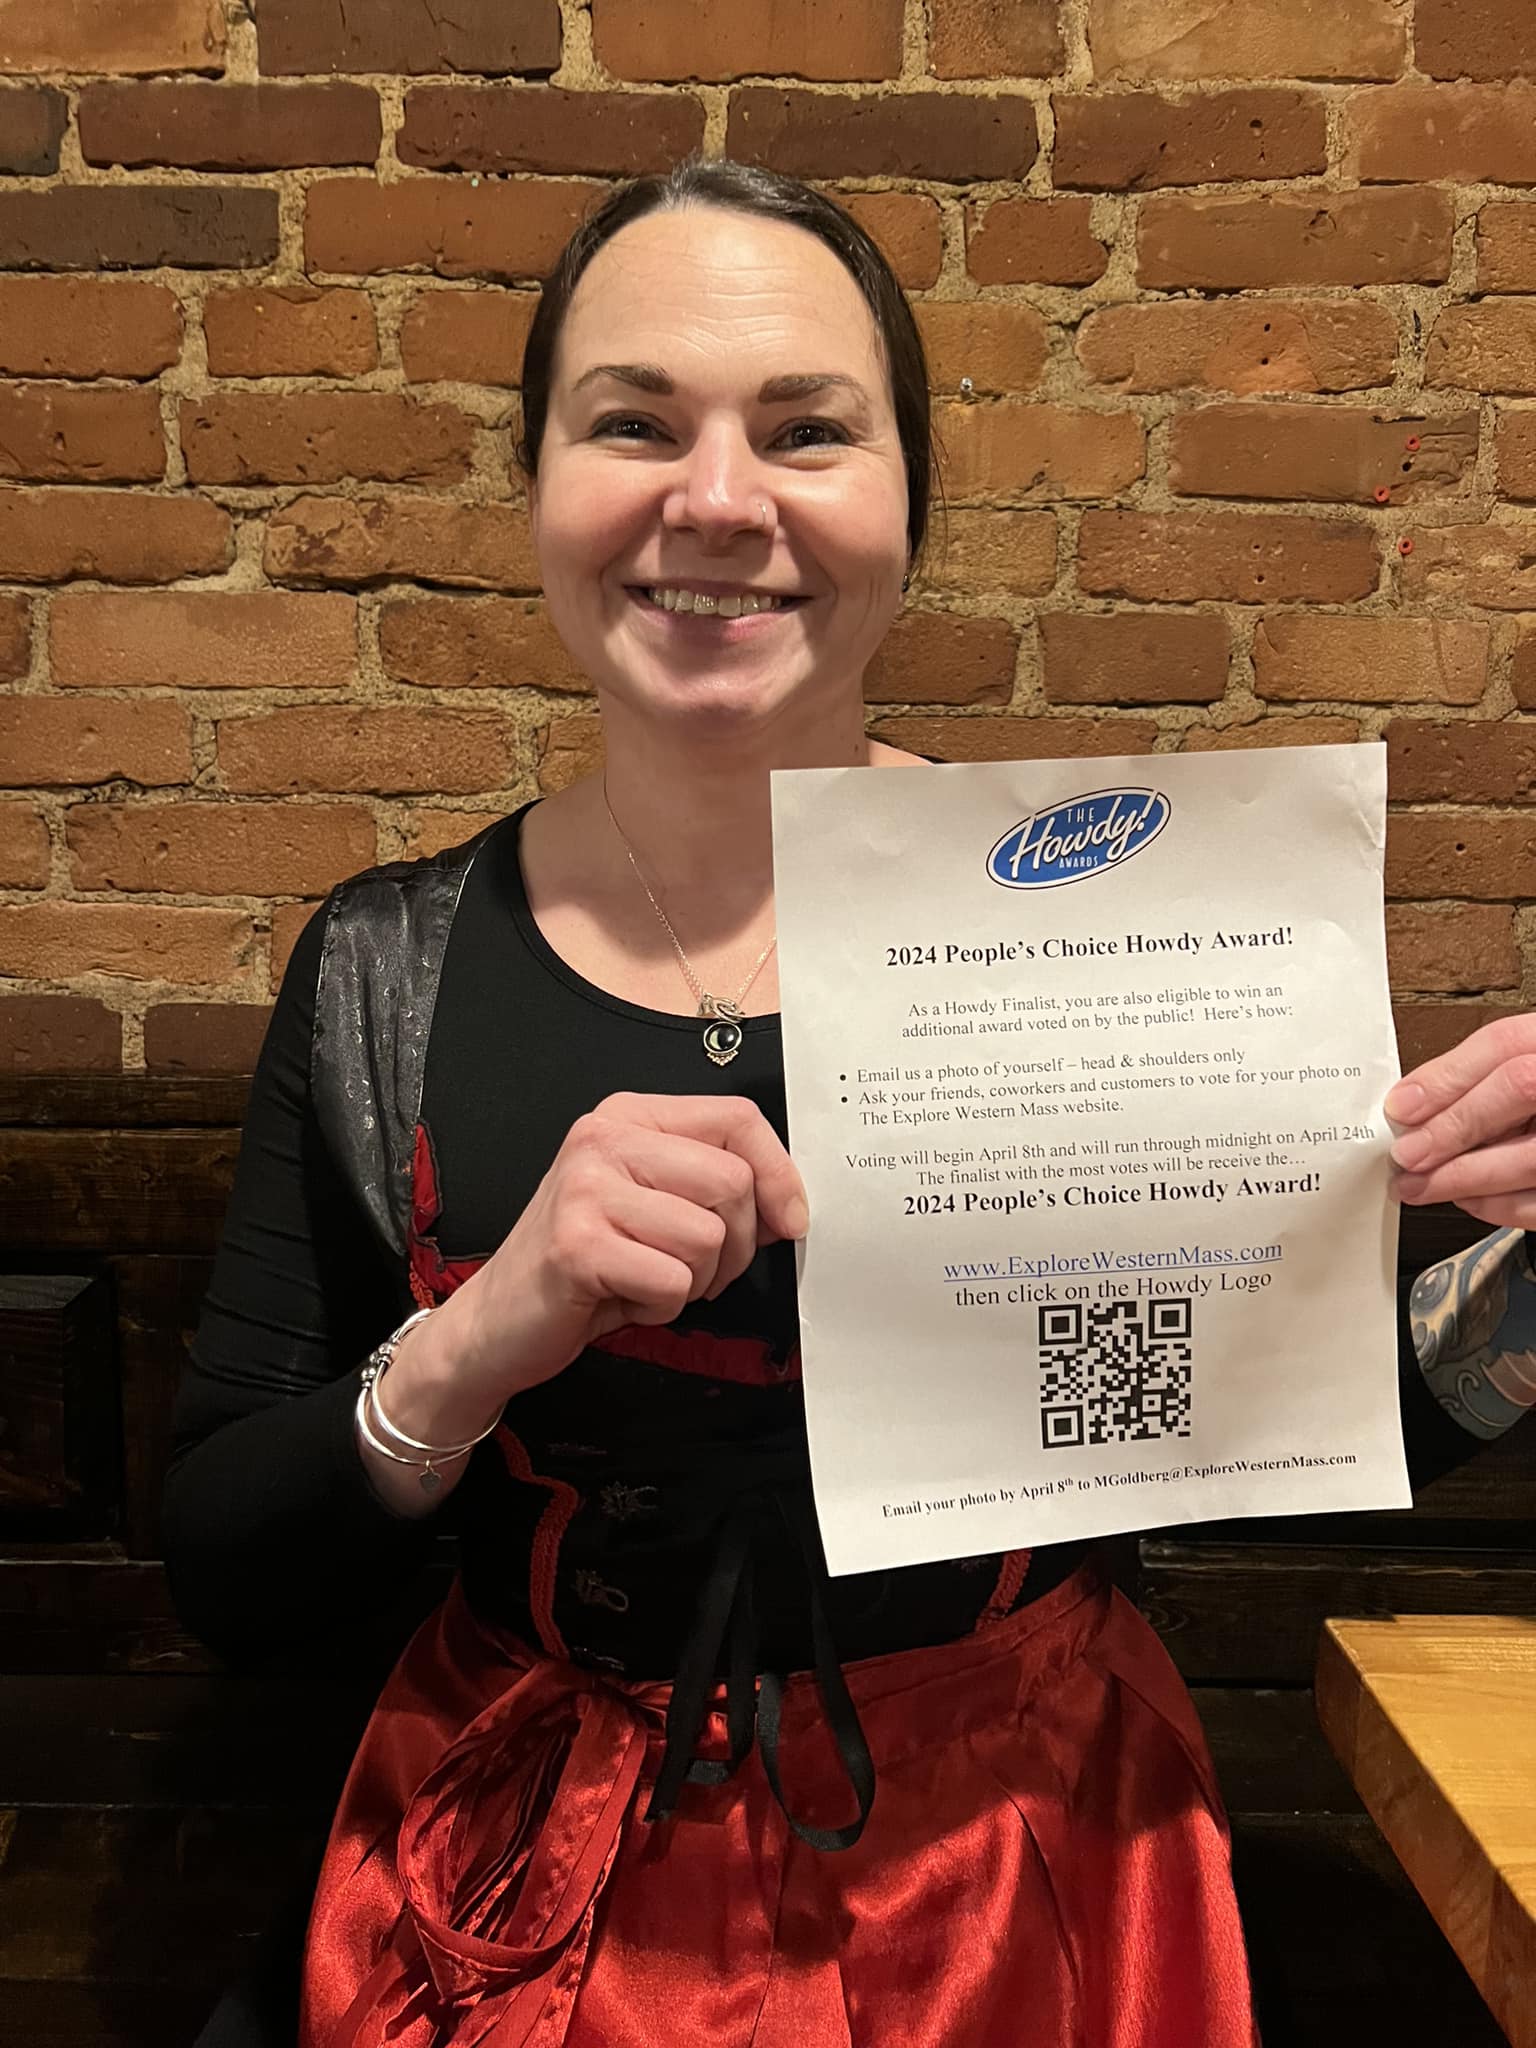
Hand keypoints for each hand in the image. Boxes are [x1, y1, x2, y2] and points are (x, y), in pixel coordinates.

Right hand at [404, 1093, 808, 1424]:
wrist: (498, 1320)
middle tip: (696, 1269)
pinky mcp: (577, 1245)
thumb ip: (715, 1190)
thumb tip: (790, 1204)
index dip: (780, 1172)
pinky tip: (623, 1298)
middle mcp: (603, 1139)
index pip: (736, 1117)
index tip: (791, 1219)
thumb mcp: (654, 1206)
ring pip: (708, 1236)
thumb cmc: (586, 1264)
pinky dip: (662, 1307)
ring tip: (649, 1280)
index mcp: (629, 1117)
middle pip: (732, 1181)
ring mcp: (585, 1189)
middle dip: (736, 1244)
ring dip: (695, 1280)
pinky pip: (671, 1281)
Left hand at [1385, 1015, 1535, 1229]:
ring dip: (1463, 1177)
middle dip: (1453, 1127)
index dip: (1448, 1077)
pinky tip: (1467, 1198)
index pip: (1504, 1044)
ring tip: (1420, 1185)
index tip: (1401, 1108)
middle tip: (1406, 1155)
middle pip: (1519, 1089)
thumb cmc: (1534, 1085)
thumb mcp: (1511, 1062)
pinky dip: (1497, 1205)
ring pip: (1529, 1157)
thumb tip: (1408, 1102)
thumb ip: (1464, 1074)